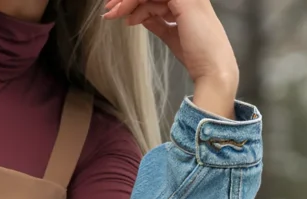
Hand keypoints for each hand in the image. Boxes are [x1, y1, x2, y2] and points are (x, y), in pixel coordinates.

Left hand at [103, 0, 238, 100]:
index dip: (135, 0)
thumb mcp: (172, 35)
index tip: (117, 11)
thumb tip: (141, 17)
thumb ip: (158, 23)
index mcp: (189, 1)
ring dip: (128, 1)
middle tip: (109, 10)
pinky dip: (139, 5)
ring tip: (113, 15)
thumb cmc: (197, 57)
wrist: (212, 69)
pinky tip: (130, 20)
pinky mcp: (185, 1)